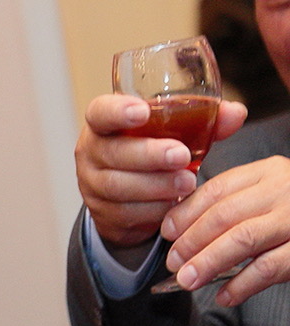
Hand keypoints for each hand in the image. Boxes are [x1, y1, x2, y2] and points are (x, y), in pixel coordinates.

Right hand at [75, 94, 244, 247]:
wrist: (129, 192)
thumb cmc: (153, 148)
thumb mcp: (174, 130)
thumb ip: (204, 119)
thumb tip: (235, 113)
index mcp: (104, 123)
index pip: (100, 112)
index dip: (118, 111)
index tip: (143, 112)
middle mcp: (91, 152)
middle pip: (113, 152)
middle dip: (149, 155)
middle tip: (182, 156)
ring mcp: (92, 184)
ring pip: (119, 187)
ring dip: (156, 185)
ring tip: (187, 183)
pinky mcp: (101, 213)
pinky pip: (126, 213)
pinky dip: (153, 209)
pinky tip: (173, 204)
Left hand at [159, 153, 289, 304]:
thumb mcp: (270, 195)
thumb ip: (235, 204)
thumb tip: (179, 229)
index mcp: (268, 172)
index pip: (216, 188)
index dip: (185, 213)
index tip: (166, 234)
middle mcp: (285, 189)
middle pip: (225, 215)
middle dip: (191, 242)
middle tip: (173, 264)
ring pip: (243, 238)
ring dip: (208, 262)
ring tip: (187, 281)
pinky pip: (270, 267)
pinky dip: (242, 284)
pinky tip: (225, 296)